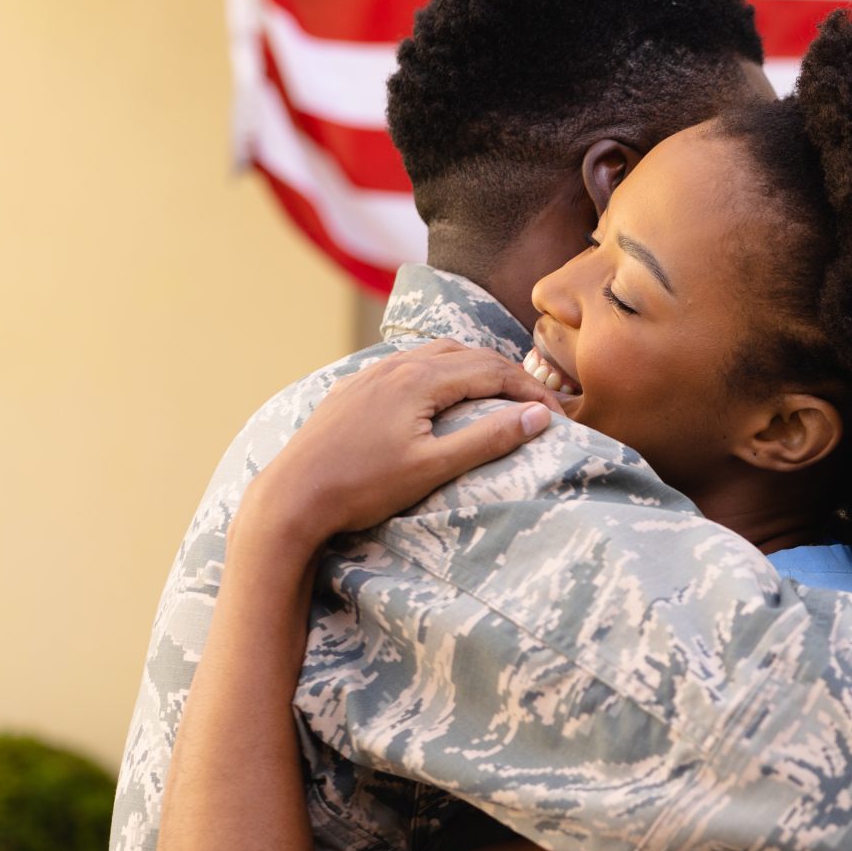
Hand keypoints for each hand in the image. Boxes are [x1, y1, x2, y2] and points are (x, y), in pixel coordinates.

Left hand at [243, 340, 560, 550]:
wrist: (291, 496)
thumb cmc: (362, 488)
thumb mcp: (433, 468)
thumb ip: (489, 439)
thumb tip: (540, 416)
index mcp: (420, 379)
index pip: (493, 370)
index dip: (532, 391)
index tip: (560, 417)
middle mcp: (395, 365)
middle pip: (467, 354)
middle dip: (509, 376)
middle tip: (538, 404)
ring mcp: (370, 374)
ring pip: (435, 354)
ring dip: (474, 368)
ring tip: (498, 393)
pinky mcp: (352, 389)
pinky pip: (407, 365)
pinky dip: (440, 371)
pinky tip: (439, 393)